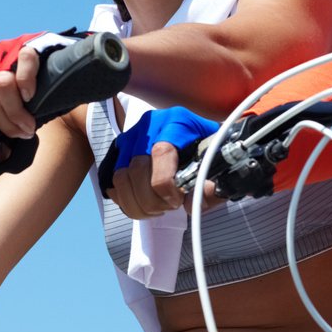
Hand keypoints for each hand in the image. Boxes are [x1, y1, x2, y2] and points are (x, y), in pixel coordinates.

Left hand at [0, 30, 84, 164]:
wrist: (64, 69)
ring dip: (18, 111)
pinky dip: (27, 82)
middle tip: (24, 133)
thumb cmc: (35, 96)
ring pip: (2, 85)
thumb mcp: (11, 111)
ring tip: (31, 121)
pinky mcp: (28, 44)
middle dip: (7, 125)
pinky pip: (23, 62)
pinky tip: (32, 94)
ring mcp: (7, 54)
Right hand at [102, 107, 217, 217]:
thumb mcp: (219, 162)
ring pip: (120, 177)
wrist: (197, 135)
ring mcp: (132, 137)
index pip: (161, 153)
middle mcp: (150, 125)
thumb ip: (213, 186)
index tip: (177, 200)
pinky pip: (113, 182)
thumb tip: (192, 205)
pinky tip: (145, 206)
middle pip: (136, 169)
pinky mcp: (121, 151)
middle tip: (169, 207)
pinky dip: (127, 201)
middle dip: (152, 199)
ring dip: (138, 203)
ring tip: (158, 209)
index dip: (165, 184)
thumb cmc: (208, 148)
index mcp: (177, 121)